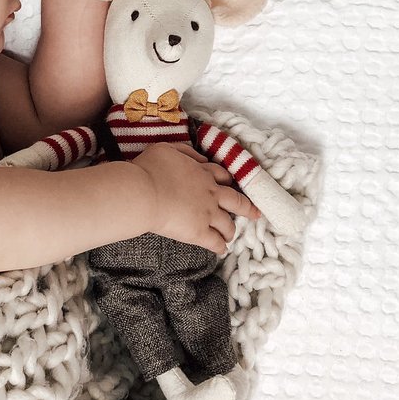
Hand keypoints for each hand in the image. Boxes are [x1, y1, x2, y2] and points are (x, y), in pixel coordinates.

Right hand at [135, 142, 260, 254]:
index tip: (230, 185)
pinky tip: (222, 250)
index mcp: (203, 173)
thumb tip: (199, 157)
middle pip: (236, 201)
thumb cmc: (150, 169)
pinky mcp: (199, 233)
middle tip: (255, 214)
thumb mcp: (167, 149)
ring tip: (230, 235)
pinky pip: (215, 242)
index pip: (222, 176)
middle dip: (247, 208)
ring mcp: (207, 214)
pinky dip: (220, 247)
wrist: (144, 193)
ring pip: (228, 224)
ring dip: (231, 230)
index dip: (228, 182)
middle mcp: (211, 194)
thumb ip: (186, 152)